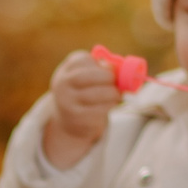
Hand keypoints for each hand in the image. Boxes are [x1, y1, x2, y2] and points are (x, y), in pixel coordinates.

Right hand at [43, 49, 123, 169]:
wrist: (66, 125)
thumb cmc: (82, 95)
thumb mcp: (85, 79)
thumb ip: (101, 69)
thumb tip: (124, 68)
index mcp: (65, 71)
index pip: (88, 62)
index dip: (105, 67)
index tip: (111, 73)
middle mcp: (62, 85)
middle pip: (100, 77)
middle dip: (113, 81)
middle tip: (117, 86)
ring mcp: (69, 104)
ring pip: (106, 94)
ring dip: (115, 96)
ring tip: (113, 98)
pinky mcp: (79, 121)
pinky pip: (104, 111)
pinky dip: (110, 110)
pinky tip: (104, 111)